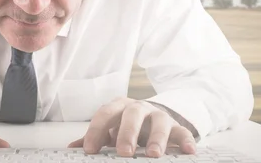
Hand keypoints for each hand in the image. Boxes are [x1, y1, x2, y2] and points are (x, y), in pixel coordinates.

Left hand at [68, 97, 196, 157]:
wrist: (154, 118)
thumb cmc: (127, 125)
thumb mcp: (111, 128)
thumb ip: (96, 137)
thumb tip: (72, 148)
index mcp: (119, 107)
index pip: (105, 114)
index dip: (96, 131)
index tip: (90, 150)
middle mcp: (139, 108)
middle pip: (132, 114)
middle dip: (127, 132)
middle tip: (124, 151)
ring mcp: (159, 116)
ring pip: (159, 121)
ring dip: (156, 138)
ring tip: (153, 154)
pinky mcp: (178, 127)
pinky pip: (184, 132)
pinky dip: (187, 141)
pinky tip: (189, 151)